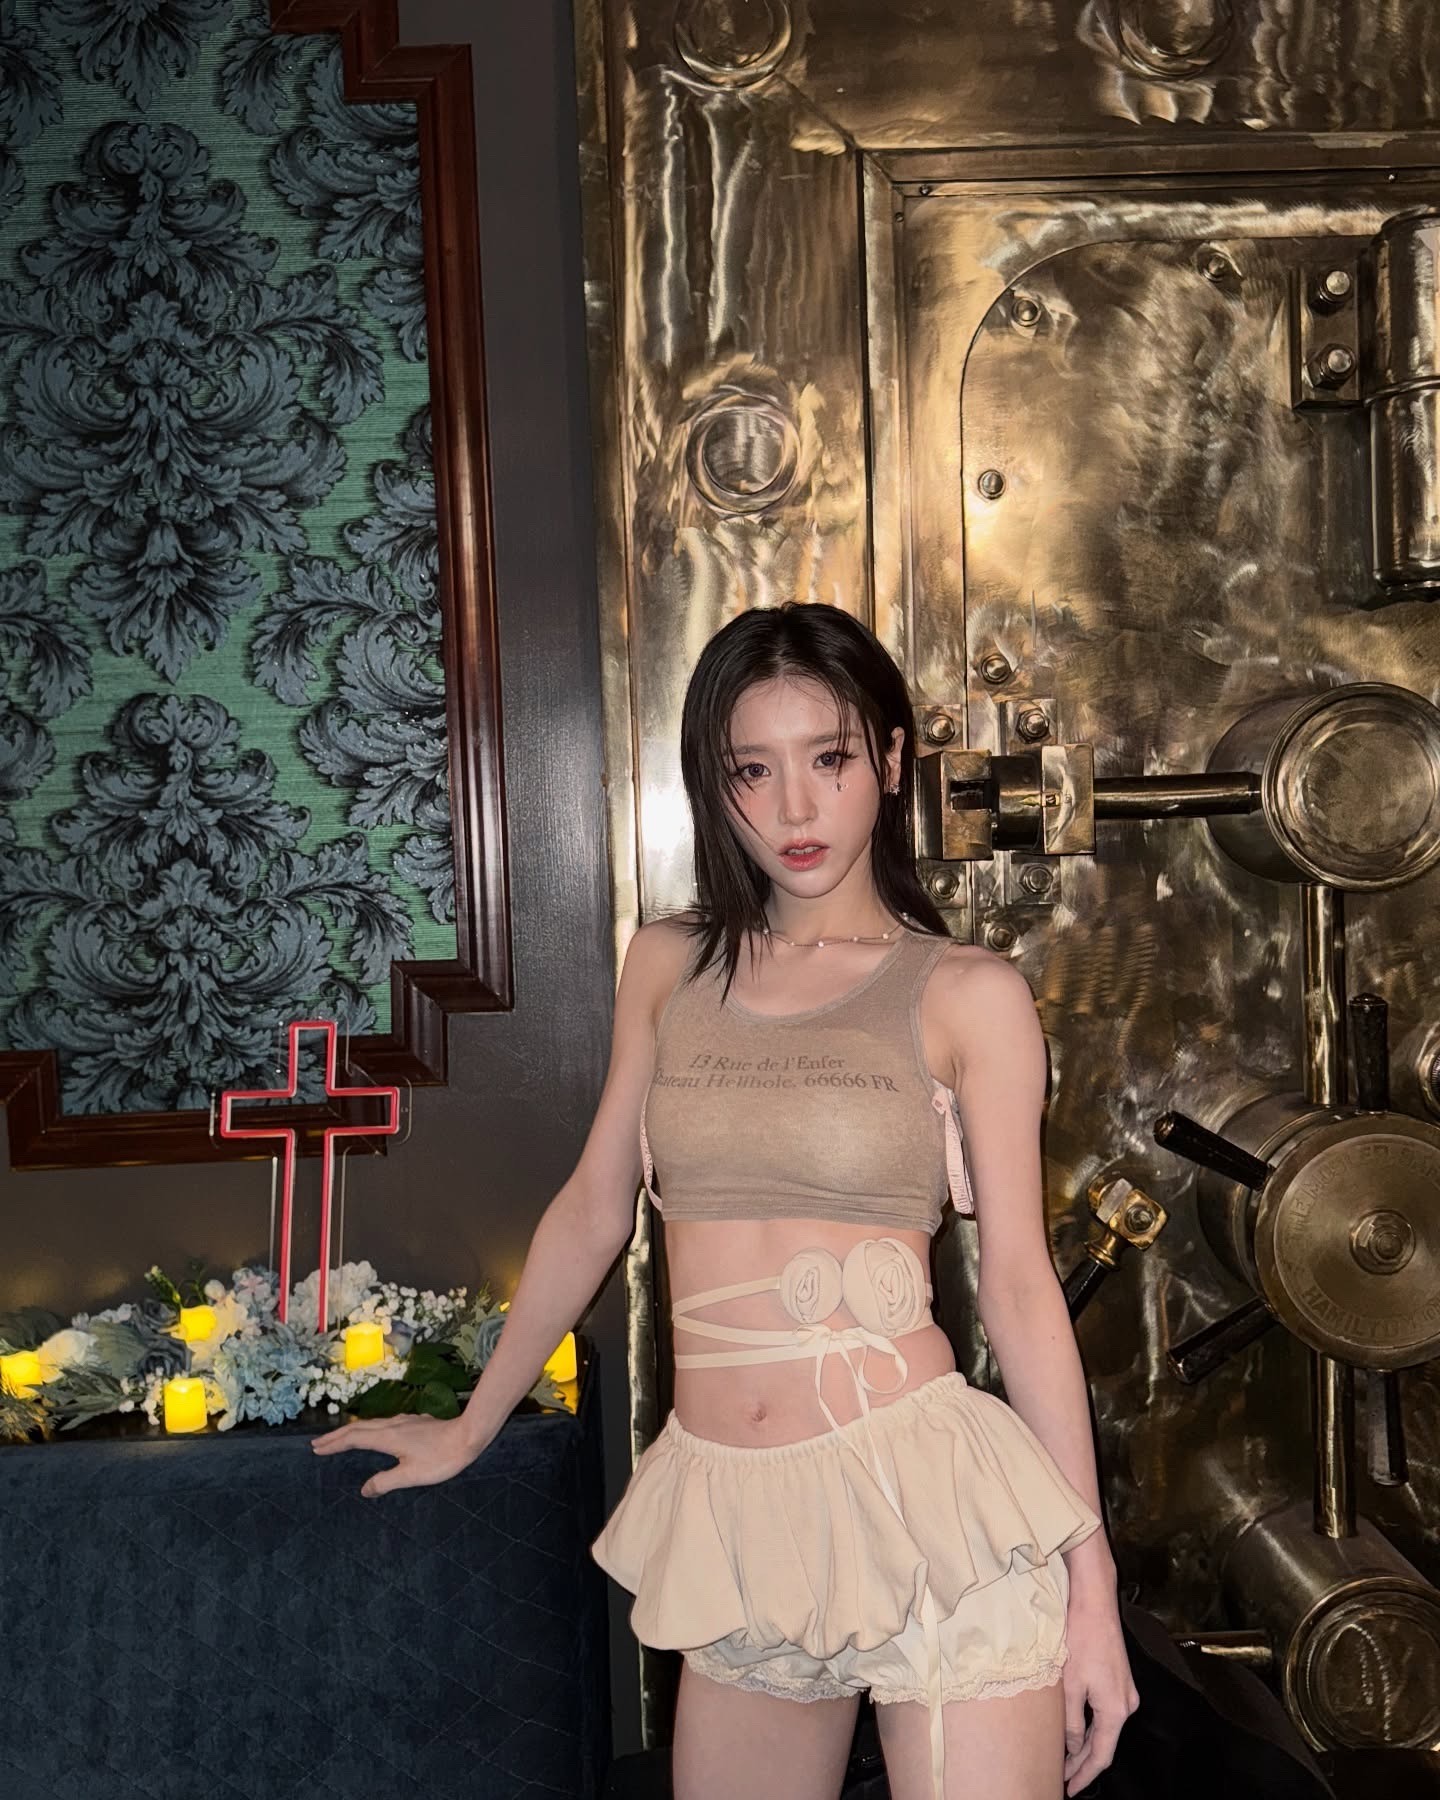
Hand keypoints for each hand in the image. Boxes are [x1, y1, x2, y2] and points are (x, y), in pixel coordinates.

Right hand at [310, 1412, 489, 1497]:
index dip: (334, 1444)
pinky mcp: (414, 1423)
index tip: (317, 1448)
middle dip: (337, 1436)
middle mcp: (392, 1426)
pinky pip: (383, 1424)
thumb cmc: (441, 1458)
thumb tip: (364, 1489)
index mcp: (387, 1437)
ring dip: (352, 1431)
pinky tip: (375, 1434)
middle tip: (318, 1443)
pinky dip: (368, 1429)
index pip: (353, 1439)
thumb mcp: (411, 1476)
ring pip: (371, 1424)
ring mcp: (404, 1422)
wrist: (468, 1436)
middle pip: (358, 1428)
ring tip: (340, 1438)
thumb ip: (385, 1482)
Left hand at [1061, 1590, 1139, 1795]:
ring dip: (1086, 1745)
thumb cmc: (1080, 1639)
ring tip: (1065, 1761)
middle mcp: (1127, 1704)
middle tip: (1062, 1779)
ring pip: (1105, 1729)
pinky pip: (1105, 1712)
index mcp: (1116, 1710)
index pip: (1101, 1755)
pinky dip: (1091, 1726)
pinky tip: (1075, 1731)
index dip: (1084, 1775)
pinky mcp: (1119, 1680)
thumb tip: (1072, 1748)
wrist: (1094, 1601)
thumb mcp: (1070, 1685)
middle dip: (1083, 1763)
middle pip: (1104, 1744)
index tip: (1069, 1789)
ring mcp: (1125, 1692)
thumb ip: (1071, 1721)